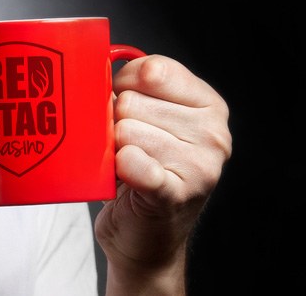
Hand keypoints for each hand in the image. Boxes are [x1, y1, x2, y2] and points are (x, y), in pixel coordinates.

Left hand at [95, 54, 232, 293]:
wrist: (145, 238)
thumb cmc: (141, 170)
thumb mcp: (148, 117)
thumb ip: (131, 86)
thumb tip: (92, 67)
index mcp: (209, 105)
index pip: (151, 70)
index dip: (123, 84)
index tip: (124, 105)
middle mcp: (213, 134)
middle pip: (131, 101)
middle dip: (115, 122)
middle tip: (127, 147)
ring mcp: (200, 166)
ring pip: (123, 130)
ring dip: (114, 149)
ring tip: (128, 166)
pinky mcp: (175, 195)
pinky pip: (134, 163)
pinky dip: (123, 166)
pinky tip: (126, 174)